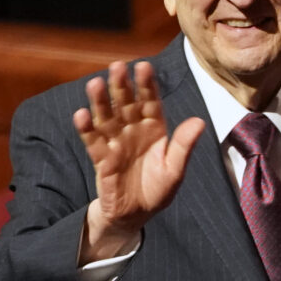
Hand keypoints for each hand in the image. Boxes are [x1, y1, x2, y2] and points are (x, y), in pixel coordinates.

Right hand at [76, 60, 205, 260]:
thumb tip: (200, 121)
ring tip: (95, 83)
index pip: (150, 102)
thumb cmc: (158, 189)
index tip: (145, 66)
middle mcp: (133, 130)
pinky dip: (86, 129)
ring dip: (100, 101)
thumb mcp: (175, 169)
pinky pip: (92, 141)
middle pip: (126, 104)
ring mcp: (115, 142)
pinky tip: (81, 115)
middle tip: (117, 66)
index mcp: (154, 129)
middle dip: (122, 86)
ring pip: (106, 117)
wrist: (137, 214)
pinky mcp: (101, 159)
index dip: (147, 85)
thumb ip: (184, 146)